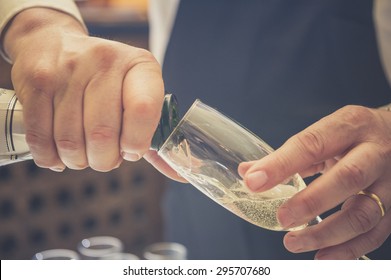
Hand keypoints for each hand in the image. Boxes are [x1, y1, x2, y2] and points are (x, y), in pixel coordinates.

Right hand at [3, 8, 166, 172]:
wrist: (56, 44)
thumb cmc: (106, 81)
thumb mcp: (137, 97)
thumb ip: (156, 137)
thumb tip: (185, 174)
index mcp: (140, 66)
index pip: (143, 110)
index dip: (136, 142)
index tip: (131, 151)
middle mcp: (105, 62)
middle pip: (103, 135)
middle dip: (105, 161)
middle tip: (105, 157)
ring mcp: (67, 71)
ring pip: (70, 142)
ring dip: (78, 161)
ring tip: (84, 153)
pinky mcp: (36, 83)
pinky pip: (41, 138)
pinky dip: (51, 158)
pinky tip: (60, 155)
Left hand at [239, 105, 390, 258]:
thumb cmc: (354, 136)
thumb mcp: (325, 133)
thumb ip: (288, 154)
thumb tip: (248, 172)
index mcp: (350, 125)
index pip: (312, 143)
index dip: (281, 164)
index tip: (254, 182)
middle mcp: (375, 152)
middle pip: (348, 177)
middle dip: (311, 202)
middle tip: (282, 218)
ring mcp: (390, 182)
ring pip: (364, 213)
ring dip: (327, 234)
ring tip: (293, 242)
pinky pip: (376, 233)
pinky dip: (348, 249)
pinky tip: (322, 256)